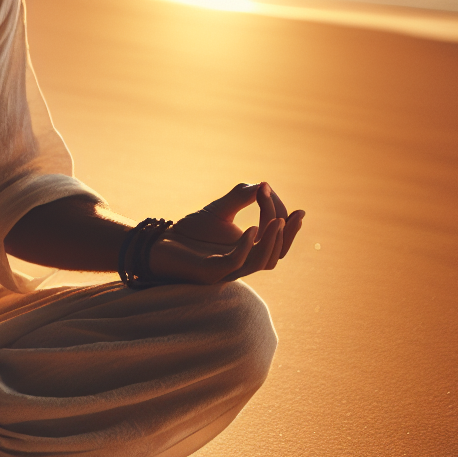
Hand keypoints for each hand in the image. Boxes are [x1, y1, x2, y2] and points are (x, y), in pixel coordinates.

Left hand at [150, 182, 303, 284]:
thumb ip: (240, 198)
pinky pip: (235, 263)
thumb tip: (263, 184)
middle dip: (288, 236)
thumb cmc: (189, 232)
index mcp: (247, 253)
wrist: (159, 245)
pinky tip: (250, 229)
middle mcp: (241, 265)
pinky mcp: (210, 272)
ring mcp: (226, 271)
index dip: (288, 228)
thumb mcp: (218, 211)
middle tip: (298, 215)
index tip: (298, 209)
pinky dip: (245, 246)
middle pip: (275, 256)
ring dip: (271, 240)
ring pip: (260, 262)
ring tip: (277, 220)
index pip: (275, 244)